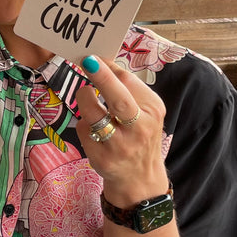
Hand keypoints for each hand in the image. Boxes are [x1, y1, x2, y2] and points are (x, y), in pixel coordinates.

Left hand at [75, 55, 168, 207]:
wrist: (140, 179)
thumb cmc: (139, 136)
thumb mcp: (145, 112)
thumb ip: (127, 89)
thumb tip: (101, 61)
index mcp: (153, 110)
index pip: (128, 81)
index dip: (107, 68)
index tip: (93, 58)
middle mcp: (140, 128)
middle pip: (119, 99)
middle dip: (101, 77)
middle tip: (87, 61)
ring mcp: (120, 146)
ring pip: (92, 113)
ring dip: (84, 99)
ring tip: (87, 97)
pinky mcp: (102, 159)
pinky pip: (83, 130)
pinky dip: (83, 124)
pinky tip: (93, 130)